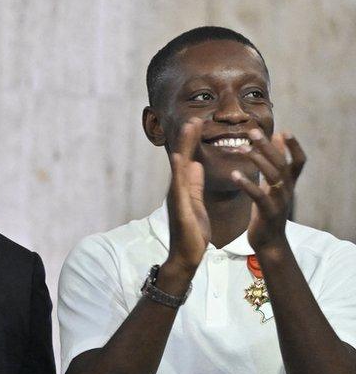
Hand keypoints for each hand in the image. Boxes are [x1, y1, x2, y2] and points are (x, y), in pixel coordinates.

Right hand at [164, 118, 208, 284]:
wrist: (185, 256)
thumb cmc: (192, 232)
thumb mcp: (195, 203)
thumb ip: (195, 184)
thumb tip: (195, 164)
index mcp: (183, 187)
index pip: (188, 159)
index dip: (192, 141)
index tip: (197, 122)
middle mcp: (177, 188)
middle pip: (182, 157)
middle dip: (187, 137)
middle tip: (193, 117)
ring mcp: (176, 196)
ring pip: (179, 167)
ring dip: (184, 146)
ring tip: (189, 129)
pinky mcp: (180, 207)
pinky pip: (180, 186)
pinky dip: (180, 170)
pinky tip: (182, 159)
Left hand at [232, 129, 305, 252]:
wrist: (269, 241)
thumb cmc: (268, 209)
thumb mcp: (273, 184)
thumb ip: (275, 162)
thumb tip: (278, 137)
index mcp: (289, 183)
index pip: (299, 162)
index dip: (294, 147)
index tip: (284, 130)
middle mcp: (288, 190)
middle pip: (282, 164)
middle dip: (268, 146)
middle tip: (253, 131)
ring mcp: (280, 201)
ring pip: (274, 177)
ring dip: (258, 160)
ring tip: (241, 148)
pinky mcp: (268, 212)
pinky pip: (259, 196)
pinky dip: (247, 184)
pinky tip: (234, 174)